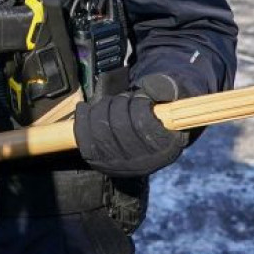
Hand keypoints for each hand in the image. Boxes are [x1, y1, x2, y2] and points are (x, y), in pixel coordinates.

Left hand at [74, 74, 190, 177]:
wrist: (146, 131)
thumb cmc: (161, 108)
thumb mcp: (172, 95)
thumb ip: (166, 87)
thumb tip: (151, 87)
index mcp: (166, 149)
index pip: (144, 125)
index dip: (139, 105)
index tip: (141, 98)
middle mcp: (142, 163)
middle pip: (119, 127)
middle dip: (119, 104)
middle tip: (125, 97)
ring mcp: (120, 166)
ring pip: (101, 132)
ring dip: (102, 108)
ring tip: (111, 103)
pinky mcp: (99, 162)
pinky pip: (84, 141)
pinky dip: (82, 119)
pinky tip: (85, 108)